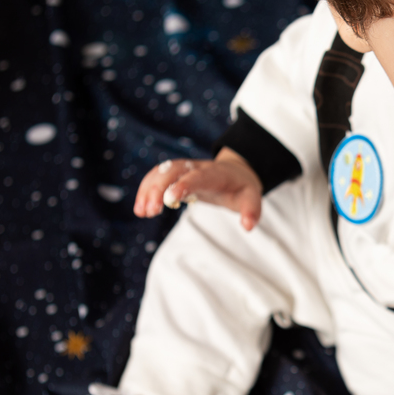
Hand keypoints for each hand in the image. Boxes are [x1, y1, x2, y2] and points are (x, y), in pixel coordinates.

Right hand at [133, 147, 263, 229]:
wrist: (236, 172)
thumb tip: (248, 226)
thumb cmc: (242, 187)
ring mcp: (185, 169)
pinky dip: (146, 190)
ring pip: (161, 172)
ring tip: (141, 212)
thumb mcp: (252, 197)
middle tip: (149, 211)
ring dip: (148, 189)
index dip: (183, 185)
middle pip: (173, 171)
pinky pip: (157, 177)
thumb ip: (251, 210)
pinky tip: (141, 208)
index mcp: (215, 174)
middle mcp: (197, 167)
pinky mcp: (176, 175)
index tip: (169, 198)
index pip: (197, 177)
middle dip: (158, 188)